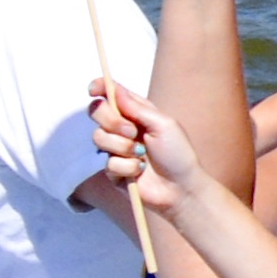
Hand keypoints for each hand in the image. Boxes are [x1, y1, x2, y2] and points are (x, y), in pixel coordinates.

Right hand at [86, 71, 222, 215]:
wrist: (182, 189)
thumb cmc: (178, 155)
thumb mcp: (163, 125)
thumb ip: (137, 107)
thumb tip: (113, 88)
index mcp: (136, 113)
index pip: (110, 94)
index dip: (99, 88)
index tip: (94, 90)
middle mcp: (123, 128)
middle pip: (96, 111)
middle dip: (111, 120)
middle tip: (132, 132)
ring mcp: (116, 149)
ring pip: (98, 137)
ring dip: (122, 146)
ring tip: (141, 155)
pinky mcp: (114, 170)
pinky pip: (108, 163)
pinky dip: (127, 167)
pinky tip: (140, 172)